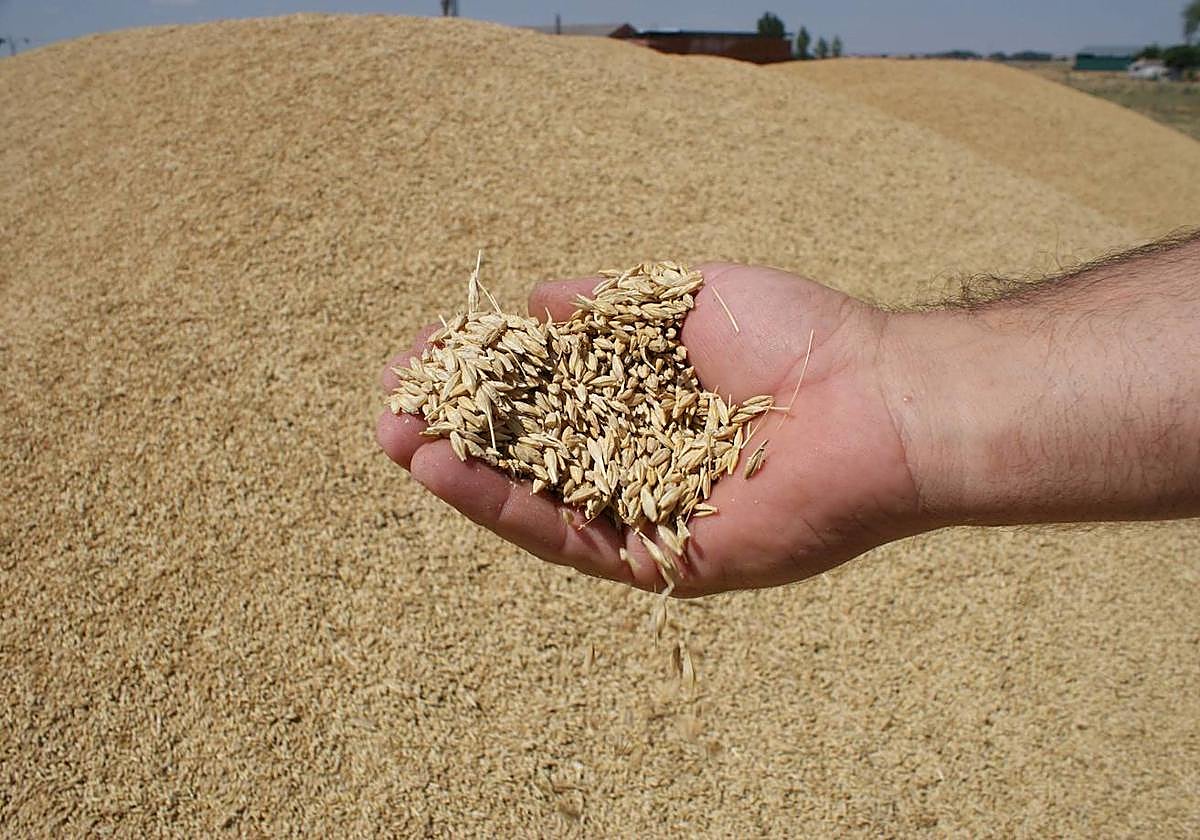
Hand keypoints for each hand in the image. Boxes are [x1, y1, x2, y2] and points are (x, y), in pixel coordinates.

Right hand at [376, 262, 926, 595]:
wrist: (874, 399)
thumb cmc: (794, 336)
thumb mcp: (681, 298)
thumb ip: (605, 307)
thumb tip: (534, 300)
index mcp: (646, 406)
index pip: (545, 396)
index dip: (484, 378)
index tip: (424, 355)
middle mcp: (640, 464)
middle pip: (529, 452)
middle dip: (457, 428)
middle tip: (387, 406)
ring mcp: (649, 516)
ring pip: (537, 499)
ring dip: (460, 473)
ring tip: (393, 440)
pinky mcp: (664, 563)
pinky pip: (570, 538)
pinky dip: (506, 507)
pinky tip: (446, 475)